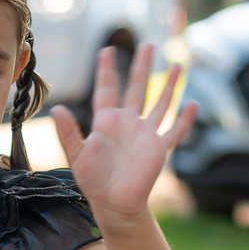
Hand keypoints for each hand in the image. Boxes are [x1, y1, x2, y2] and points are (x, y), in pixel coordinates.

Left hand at [52, 44, 197, 225]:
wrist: (114, 203)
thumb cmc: (93, 181)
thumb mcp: (78, 154)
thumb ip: (69, 132)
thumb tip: (56, 108)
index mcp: (106, 123)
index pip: (106, 89)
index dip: (106, 70)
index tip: (106, 50)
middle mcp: (127, 124)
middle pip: (136, 88)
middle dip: (141, 67)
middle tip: (148, 45)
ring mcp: (145, 134)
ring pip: (159, 103)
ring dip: (169, 85)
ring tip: (177, 65)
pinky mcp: (159, 148)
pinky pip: (175, 130)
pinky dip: (185, 118)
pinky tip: (192, 103)